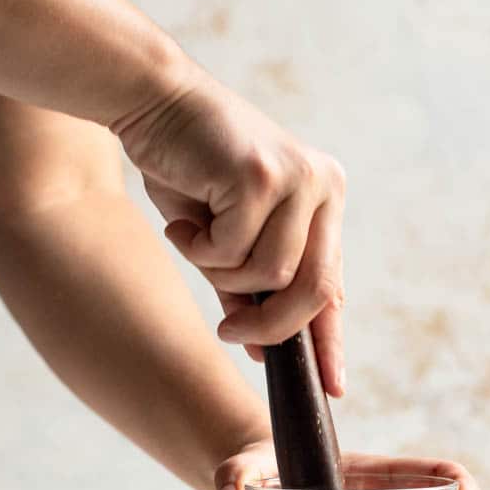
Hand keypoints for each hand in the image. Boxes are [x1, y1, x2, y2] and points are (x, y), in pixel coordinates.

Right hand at [117, 71, 346, 396]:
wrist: (154, 103)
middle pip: (315, 289)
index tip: (335, 385)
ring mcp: (298, 178)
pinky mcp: (262, 173)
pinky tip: (185, 218)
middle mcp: (323, 187)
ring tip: (195, 238)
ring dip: (221, 274)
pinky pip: (233, 250)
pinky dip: (199, 248)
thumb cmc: (191, 172)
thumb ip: (248, 291)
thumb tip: (263, 350)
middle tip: (230, 333)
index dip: (331, 340)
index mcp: (323, 203)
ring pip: (270, 275)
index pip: (332, 285)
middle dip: (271, 325)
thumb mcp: (226, 240)